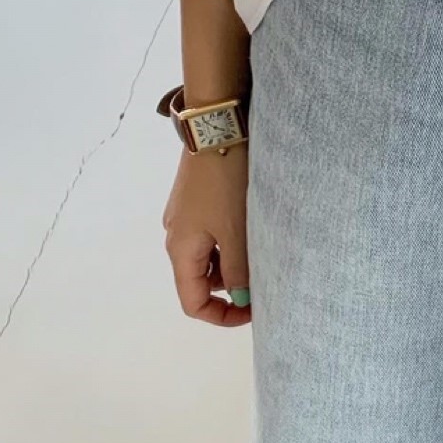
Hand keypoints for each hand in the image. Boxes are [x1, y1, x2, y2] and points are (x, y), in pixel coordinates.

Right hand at [162, 142, 251, 327]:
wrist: (217, 126)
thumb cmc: (226, 181)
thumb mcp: (236, 233)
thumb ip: (237, 272)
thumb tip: (241, 299)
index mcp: (180, 249)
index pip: (193, 303)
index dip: (222, 316)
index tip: (255, 311)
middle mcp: (176, 235)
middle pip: (200, 280)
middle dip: (232, 287)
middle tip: (265, 279)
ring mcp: (184, 216)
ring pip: (209, 256)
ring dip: (233, 263)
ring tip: (262, 249)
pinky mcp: (195, 199)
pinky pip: (211, 234)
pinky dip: (230, 242)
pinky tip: (252, 227)